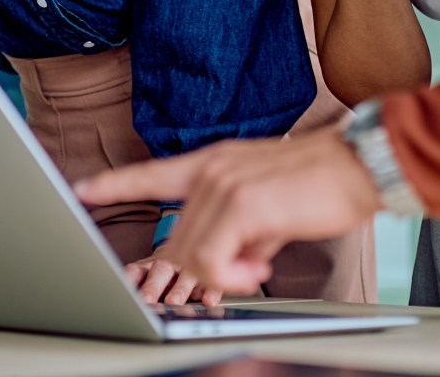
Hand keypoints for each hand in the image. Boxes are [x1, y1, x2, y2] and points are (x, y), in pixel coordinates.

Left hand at [74, 129, 380, 294]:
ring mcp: (221, 183)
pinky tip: (257, 266)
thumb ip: (236, 231)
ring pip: (191, 254)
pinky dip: (232, 276)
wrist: (357, 166)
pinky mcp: (239, 202)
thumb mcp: (266, 208)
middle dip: (195, 273)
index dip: (114, 183)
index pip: (151, 174)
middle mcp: (210, 170)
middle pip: (175, 240)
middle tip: (237, 275)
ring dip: (222, 275)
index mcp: (213, 164)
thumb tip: (225, 267)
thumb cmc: (319, 186)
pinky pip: (213, 260)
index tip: (81, 189)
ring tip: (257, 264)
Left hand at [125, 251, 221, 306]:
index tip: (125, 294)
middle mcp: (168, 265)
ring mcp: (188, 270)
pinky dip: (209, 292)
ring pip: (185, 276)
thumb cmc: (159, 273)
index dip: (131, 281)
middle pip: (160, 271)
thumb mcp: (143, 276)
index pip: (136, 271)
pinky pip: (210, 283)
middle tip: (146, 300)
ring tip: (173, 302)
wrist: (185, 248)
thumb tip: (114, 298)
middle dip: (153, 287)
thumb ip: (132, 285)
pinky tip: (208, 301)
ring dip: (179, 289)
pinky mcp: (206, 278)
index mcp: (148, 266)